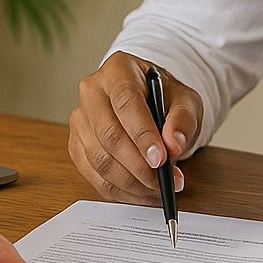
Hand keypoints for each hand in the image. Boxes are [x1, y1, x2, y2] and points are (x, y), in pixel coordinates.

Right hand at [68, 52, 203, 203]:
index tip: (161, 159)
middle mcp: (92, 91)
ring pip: (100, 160)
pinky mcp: (76, 146)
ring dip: (132, 183)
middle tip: (167, 180)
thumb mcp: (186, 100)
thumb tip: (173, 145)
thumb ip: (183, 119)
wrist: (150, 102)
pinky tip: (143, 193)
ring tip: (160, 188)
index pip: (126, 102)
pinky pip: (94, 177)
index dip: (142, 134)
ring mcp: (80, 119)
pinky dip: (121, 191)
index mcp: (118, 69)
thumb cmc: (166, 97)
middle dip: (140, 166)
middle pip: (109, 135)